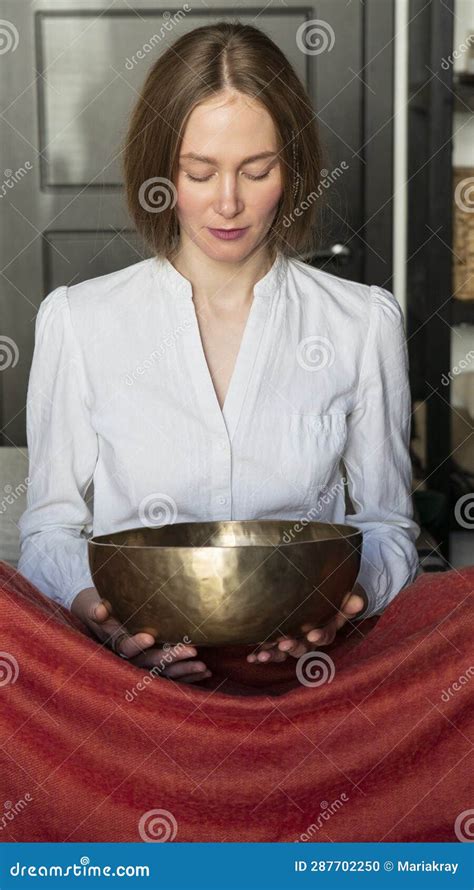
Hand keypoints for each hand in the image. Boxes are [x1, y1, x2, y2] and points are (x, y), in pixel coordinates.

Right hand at [71, 587, 211, 683]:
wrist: (100, 619)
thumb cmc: (102, 608)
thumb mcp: (93, 605)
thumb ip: (96, 609)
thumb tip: (99, 610)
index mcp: (115, 643)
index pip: (125, 648)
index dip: (136, 644)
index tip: (150, 637)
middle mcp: (129, 659)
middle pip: (148, 663)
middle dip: (170, 658)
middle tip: (192, 650)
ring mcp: (143, 665)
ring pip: (162, 673)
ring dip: (183, 671)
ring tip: (203, 666)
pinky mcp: (155, 668)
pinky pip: (172, 677)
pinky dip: (188, 676)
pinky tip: (206, 673)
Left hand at [246, 584, 367, 663]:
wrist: (319, 599)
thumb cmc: (332, 599)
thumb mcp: (344, 598)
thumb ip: (350, 602)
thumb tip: (358, 601)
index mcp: (325, 630)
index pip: (325, 635)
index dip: (320, 635)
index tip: (314, 634)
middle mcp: (309, 640)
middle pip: (303, 648)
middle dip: (294, 647)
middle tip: (285, 644)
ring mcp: (293, 642)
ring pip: (284, 653)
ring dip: (274, 655)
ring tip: (262, 655)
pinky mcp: (278, 641)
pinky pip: (270, 650)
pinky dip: (260, 654)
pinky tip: (250, 658)